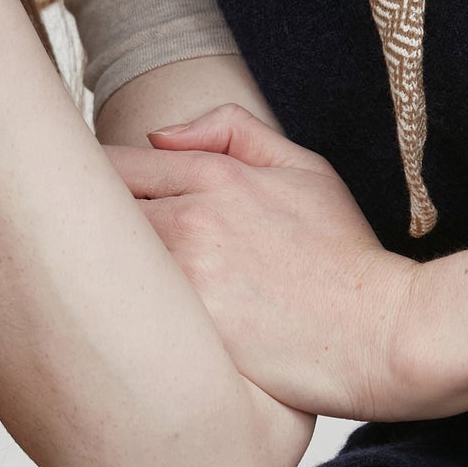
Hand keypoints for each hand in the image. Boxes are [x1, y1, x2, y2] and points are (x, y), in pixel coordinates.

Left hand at [105, 105, 423, 421]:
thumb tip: (159, 136)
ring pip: (101, 263)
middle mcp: (192, 221)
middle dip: (87, 227)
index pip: (114, 165)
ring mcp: (186, 279)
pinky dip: (116, 318)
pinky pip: (123, 317)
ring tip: (104, 291)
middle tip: (89, 250)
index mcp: (216, 176)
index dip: (96, 184)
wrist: (380, 334)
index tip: (97, 206)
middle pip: (93, 212)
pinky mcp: (187, 335)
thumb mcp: (305, 169)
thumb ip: (231, 131)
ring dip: (96, 274)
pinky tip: (128, 328)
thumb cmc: (344, 257)